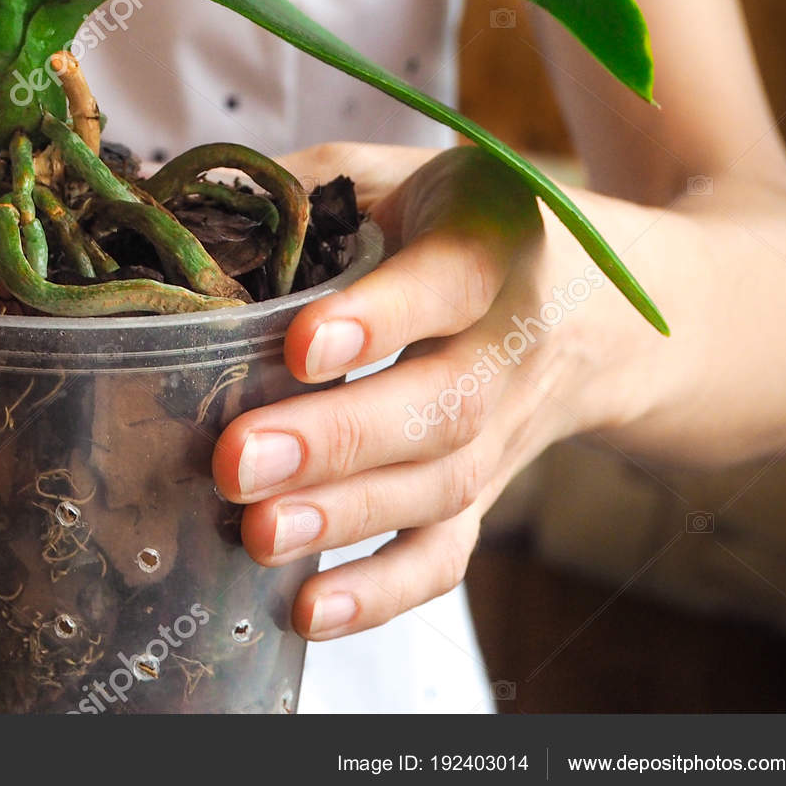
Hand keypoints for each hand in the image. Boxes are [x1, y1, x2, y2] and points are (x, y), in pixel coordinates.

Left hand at [213, 142, 640, 641]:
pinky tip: (307, 611)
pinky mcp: (487, 494)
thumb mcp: (402, 175)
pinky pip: (447, 555)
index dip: (380, 318)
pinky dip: (382, 593)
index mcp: (490, 245)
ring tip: (256, 534)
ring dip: (345, 518)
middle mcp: (510, 345)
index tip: (302, 344)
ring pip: (439, 488)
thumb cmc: (466, 226)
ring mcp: (505, 431)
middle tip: (238, 462)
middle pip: (440, 406)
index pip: (445, 283)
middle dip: (337, 441)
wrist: (604, 308)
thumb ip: (306, 185)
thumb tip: (180, 210)